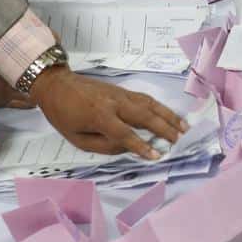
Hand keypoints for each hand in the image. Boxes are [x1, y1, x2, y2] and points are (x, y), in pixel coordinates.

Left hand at [31, 67, 190, 160]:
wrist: (57, 85)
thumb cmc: (63, 115)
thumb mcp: (77, 138)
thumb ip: (103, 146)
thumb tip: (128, 148)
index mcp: (99, 116)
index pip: (125, 134)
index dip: (142, 146)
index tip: (157, 156)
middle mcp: (114, 103)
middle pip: (145, 116)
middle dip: (164, 129)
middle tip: (179, 141)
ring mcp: (121, 94)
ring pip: (151, 104)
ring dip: (169, 116)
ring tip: (184, 128)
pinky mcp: (124, 90)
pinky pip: (147, 99)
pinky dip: (161, 107)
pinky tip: (171, 116)